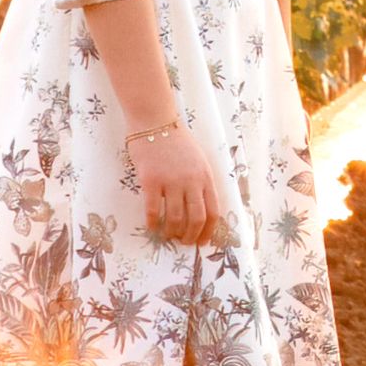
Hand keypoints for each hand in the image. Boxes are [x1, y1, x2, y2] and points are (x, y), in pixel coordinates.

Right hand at [134, 121, 226, 243]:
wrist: (155, 122)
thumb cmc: (177, 142)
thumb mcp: (198, 160)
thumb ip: (201, 181)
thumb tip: (201, 208)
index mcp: (206, 177)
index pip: (213, 211)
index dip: (209, 231)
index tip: (202, 242)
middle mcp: (191, 181)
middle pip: (196, 219)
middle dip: (191, 236)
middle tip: (184, 242)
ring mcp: (171, 181)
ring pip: (175, 218)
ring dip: (172, 232)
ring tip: (168, 236)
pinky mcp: (151, 180)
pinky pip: (154, 210)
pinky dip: (153, 223)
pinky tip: (152, 227)